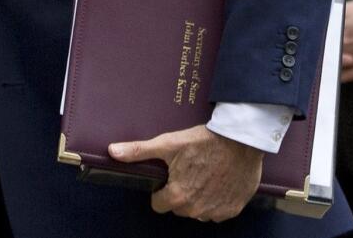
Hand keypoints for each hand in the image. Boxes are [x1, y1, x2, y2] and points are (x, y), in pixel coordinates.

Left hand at [109, 125, 261, 221]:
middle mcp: (196, 209)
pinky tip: (217, 181)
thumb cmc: (203, 141)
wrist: (240, 140)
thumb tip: (112, 151)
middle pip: (178, 207)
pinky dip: (216, 200)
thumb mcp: (168, 143)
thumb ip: (139, 151)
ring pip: (198, 211)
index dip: (160, 191)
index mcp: (178, 196)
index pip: (158, 204)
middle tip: (187, 171)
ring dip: (198, 198)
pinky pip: (217, 212)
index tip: (168, 177)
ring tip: (203, 174)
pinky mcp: (233, 209)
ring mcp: (216, 211)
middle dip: (179, 193)